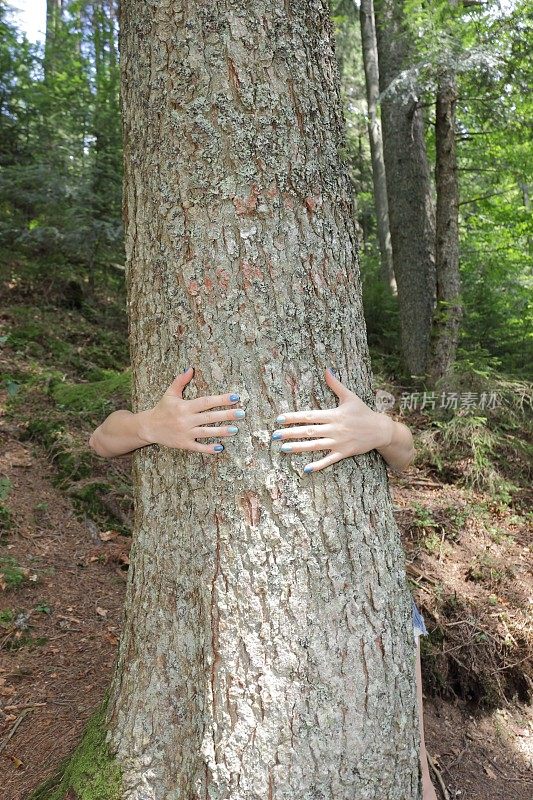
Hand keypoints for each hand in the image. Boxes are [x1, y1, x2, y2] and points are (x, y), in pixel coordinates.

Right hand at [138, 367, 244, 453]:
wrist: (148, 427)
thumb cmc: (162, 409)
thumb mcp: (170, 393)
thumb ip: (180, 381)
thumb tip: (191, 368)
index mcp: (184, 406)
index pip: (206, 402)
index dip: (220, 399)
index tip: (235, 397)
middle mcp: (186, 420)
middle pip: (209, 417)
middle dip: (226, 415)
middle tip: (241, 413)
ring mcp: (185, 433)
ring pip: (206, 432)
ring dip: (221, 431)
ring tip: (235, 429)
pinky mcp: (183, 444)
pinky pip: (198, 447)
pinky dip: (208, 448)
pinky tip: (220, 447)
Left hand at [271, 368, 393, 473]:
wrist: (380, 429)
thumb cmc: (363, 412)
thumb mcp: (350, 396)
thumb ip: (336, 384)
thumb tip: (326, 369)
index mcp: (334, 414)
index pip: (310, 416)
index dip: (294, 417)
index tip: (279, 419)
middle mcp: (335, 429)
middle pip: (310, 431)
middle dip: (291, 433)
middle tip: (275, 436)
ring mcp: (339, 442)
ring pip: (316, 446)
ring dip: (300, 448)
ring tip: (284, 449)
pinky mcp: (345, 453)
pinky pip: (330, 460)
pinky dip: (319, 465)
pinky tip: (306, 469)